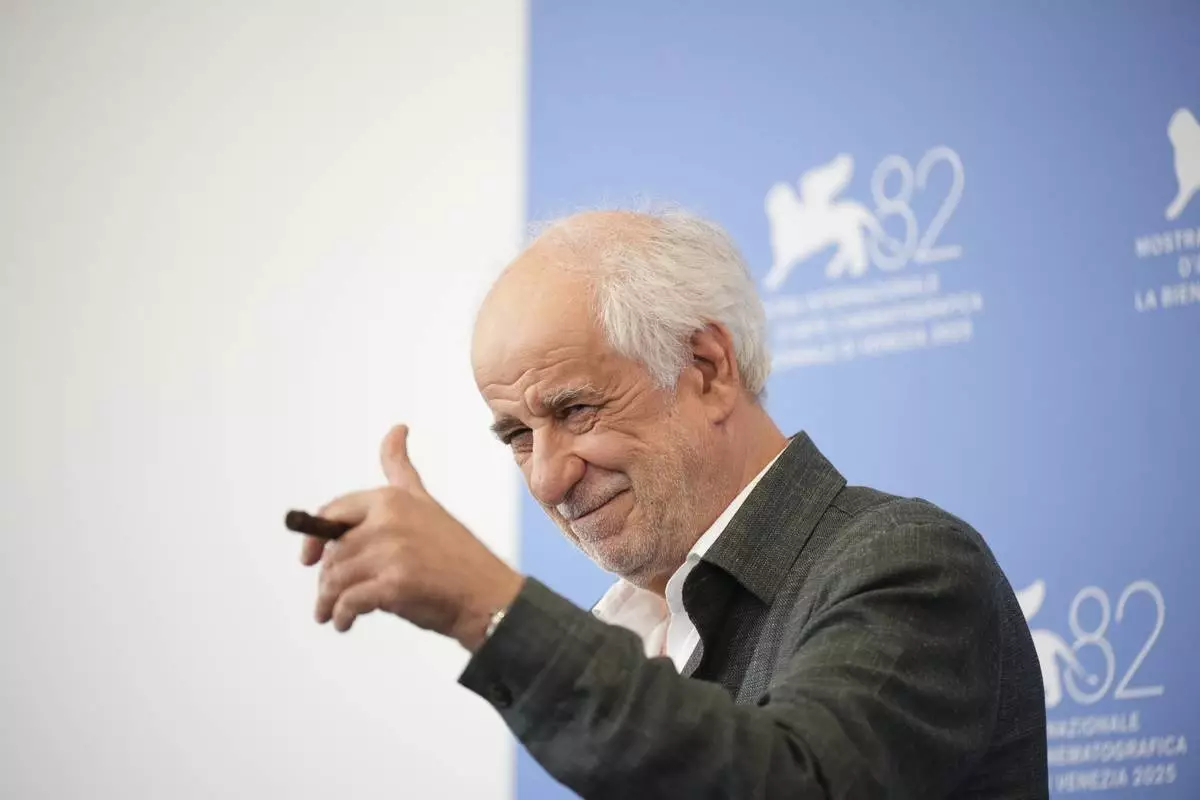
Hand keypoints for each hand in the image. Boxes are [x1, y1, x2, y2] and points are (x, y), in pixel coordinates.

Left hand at [299, 424, 523, 650]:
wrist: (488, 596)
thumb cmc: (455, 555)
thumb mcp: (426, 504)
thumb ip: (401, 470)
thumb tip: (396, 428)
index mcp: (392, 499)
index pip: (334, 513)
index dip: (313, 537)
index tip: (307, 560)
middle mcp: (389, 520)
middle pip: (333, 551)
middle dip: (326, 579)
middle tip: (325, 600)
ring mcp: (392, 552)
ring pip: (336, 578)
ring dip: (328, 602)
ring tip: (331, 615)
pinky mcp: (394, 585)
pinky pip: (349, 602)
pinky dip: (341, 616)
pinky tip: (343, 623)